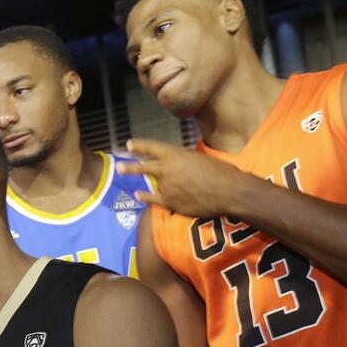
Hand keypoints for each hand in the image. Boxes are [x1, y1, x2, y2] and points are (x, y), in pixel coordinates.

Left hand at [118, 138, 252, 218]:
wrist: (228, 191)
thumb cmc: (221, 171)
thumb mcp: (199, 158)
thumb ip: (184, 160)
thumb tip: (178, 164)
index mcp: (175, 154)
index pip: (152, 147)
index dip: (139, 146)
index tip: (129, 144)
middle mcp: (167, 169)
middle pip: (143, 166)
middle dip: (130, 166)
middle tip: (119, 166)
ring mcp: (166, 186)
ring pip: (151, 183)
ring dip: (142, 182)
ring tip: (129, 180)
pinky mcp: (170, 202)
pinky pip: (153, 199)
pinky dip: (145, 197)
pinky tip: (139, 195)